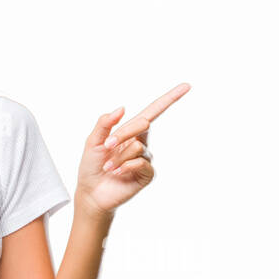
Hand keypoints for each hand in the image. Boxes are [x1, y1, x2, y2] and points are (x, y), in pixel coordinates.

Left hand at [77, 82, 189, 216]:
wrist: (91, 192)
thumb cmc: (91, 166)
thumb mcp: (92, 141)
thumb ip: (104, 123)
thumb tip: (122, 108)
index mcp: (130, 131)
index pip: (153, 111)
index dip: (170, 98)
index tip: (187, 86)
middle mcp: (141, 142)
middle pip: (143, 123)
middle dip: (122, 134)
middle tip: (106, 147)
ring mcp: (146, 158)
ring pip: (137, 146)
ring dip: (118, 157)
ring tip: (109, 168)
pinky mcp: (147, 174)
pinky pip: (141, 162)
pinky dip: (126, 166)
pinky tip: (118, 174)